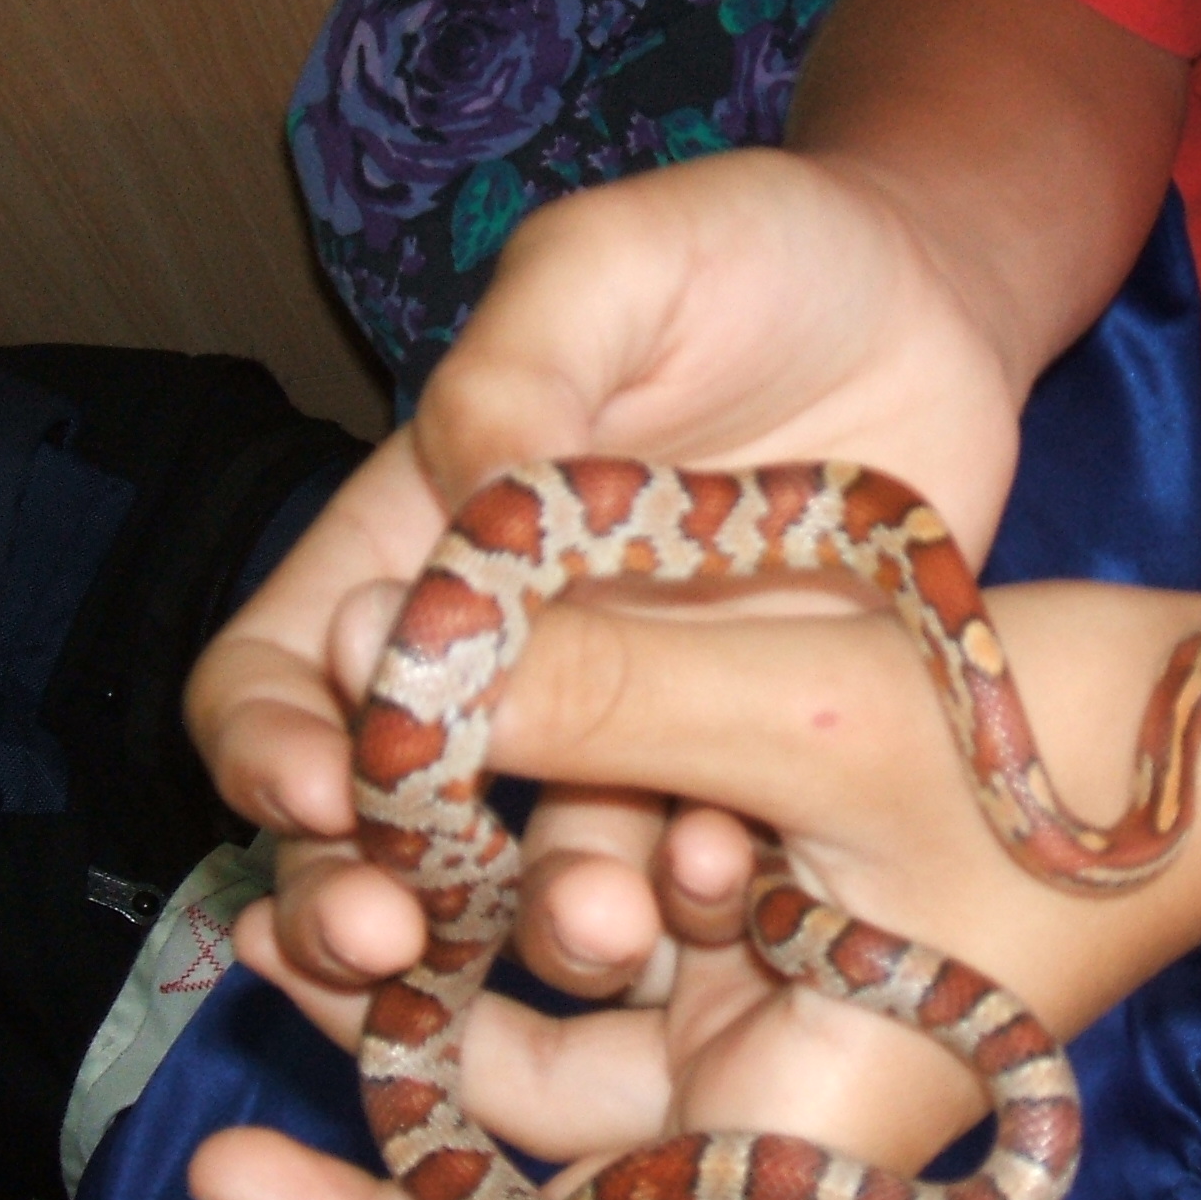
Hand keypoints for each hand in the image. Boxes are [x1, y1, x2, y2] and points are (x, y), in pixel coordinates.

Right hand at [187, 141, 1032, 1012]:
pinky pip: (706, 868)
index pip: (279, 671)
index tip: (327, 786)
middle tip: (389, 941)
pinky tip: (730, 885)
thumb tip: (458, 489)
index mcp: (418, 546)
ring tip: (602, 928)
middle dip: (362, 893)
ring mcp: (638, 731)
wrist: (931, 308)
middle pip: (384, 822)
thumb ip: (525, 361)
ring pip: (546, 875)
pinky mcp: (755, 764)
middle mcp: (511, 665)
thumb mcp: (622, 263)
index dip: (269, 741)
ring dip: (547, 921)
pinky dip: (702, 901)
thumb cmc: (751, 258)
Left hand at [192, 574, 1200, 1199]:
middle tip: (227, 1152)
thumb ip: (598, 690)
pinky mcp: (758, 955)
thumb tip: (391, 673)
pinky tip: (411, 863)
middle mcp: (772, 1116)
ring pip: (555, 1101)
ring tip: (297, 940)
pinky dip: (504, 943)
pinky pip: (596, 987)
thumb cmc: (1070, 754)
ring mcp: (761, 1038)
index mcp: (806, 1133)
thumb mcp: (815, 701)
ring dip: (428, 1039)